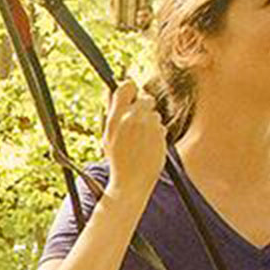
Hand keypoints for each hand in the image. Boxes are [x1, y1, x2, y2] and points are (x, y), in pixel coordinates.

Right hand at [101, 79, 165, 197]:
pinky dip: (157, 135)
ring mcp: (147, 126)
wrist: (130, 183)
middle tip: (140, 122)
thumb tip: (112, 91)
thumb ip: (112, 114)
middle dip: (145, 108)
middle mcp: (131, 118)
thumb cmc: (118, 161)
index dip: (131, 88)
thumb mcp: (107, 137)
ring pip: (155, 114)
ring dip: (151, 124)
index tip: (133, 95)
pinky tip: (149, 148)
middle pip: (146, 98)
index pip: (126, 87)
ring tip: (141, 142)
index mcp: (115, 118)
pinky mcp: (160, 134)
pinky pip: (161, 127)